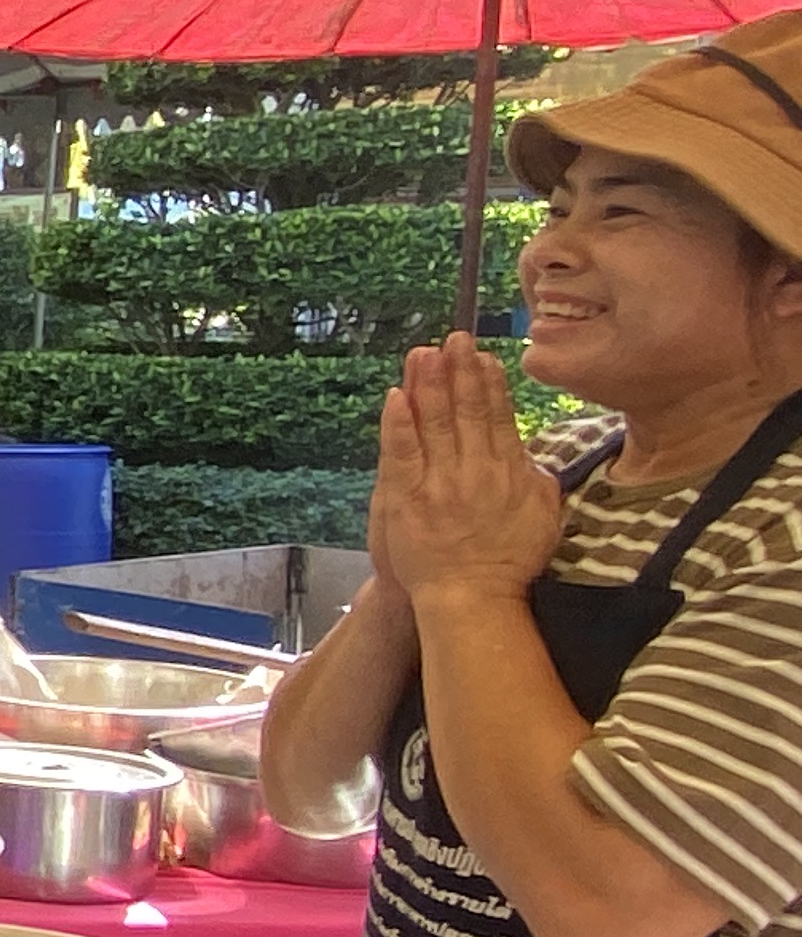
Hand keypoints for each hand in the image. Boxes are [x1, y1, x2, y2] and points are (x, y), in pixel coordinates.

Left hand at [376, 333, 561, 607]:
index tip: (483, 355)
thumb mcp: (540, 515)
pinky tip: (396, 396)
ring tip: (424, 352)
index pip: (498, 417)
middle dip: (459, 372)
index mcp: (509, 472)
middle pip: (466, 412)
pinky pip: (402, 454)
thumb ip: (536, 478)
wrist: (472, 599)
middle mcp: (476, 472)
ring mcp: (440, 484)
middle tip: (454, 337)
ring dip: (429, 386)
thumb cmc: (508, 560)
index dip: (489, 384)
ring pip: (434, 425)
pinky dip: (398, 424)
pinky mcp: (407, 498)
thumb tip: (531, 450)